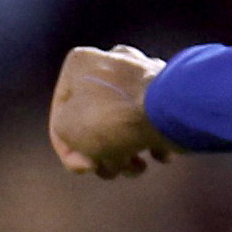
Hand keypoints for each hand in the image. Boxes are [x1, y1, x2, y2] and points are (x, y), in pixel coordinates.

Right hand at [49, 44, 171, 177]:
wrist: (168, 111)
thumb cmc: (111, 117)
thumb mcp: (67, 129)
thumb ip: (64, 137)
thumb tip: (86, 150)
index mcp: (80, 63)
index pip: (61, 114)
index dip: (67, 150)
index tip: (85, 168)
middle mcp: (112, 62)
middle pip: (95, 122)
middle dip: (101, 154)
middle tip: (110, 169)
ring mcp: (143, 77)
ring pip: (124, 126)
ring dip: (127, 155)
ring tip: (137, 167)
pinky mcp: (170, 94)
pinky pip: (153, 124)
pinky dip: (154, 144)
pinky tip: (158, 154)